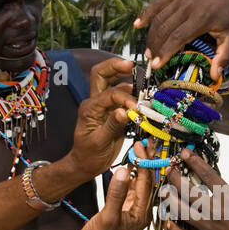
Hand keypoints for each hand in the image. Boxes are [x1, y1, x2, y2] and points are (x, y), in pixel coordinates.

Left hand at [65, 57, 136, 180]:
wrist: (86, 164)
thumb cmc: (88, 155)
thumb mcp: (99, 143)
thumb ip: (111, 126)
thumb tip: (124, 111)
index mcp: (89, 108)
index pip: (109, 94)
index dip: (124, 98)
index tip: (137, 108)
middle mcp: (95, 102)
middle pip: (101, 75)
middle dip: (115, 66)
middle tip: (131, 65)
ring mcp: (104, 105)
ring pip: (113, 82)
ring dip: (127, 79)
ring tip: (142, 84)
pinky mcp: (112, 111)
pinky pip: (122, 97)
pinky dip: (132, 94)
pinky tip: (142, 96)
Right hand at [71, 148, 154, 229]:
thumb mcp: (107, 217)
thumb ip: (116, 194)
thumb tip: (124, 171)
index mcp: (141, 214)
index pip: (147, 183)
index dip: (145, 162)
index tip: (141, 145)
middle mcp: (140, 212)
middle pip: (147, 182)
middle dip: (147, 161)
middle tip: (146, 142)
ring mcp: (131, 211)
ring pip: (139, 185)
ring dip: (139, 167)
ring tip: (139, 149)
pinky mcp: (122, 211)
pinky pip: (130, 190)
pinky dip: (130, 177)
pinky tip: (128, 167)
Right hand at [135, 0, 228, 80]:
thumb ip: (224, 57)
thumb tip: (215, 76)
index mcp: (202, 17)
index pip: (178, 36)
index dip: (165, 51)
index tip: (157, 65)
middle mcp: (189, 5)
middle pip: (165, 28)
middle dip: (155, 46)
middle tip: (150, 60)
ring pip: (159, 17)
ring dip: (151, 35)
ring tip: (148, 51)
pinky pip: (158, 3)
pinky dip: (146, 14)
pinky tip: (138, 25)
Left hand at [162, 150, 228, 229]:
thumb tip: (222, 185)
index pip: (208, 174)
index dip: (194, 161)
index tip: (184, 153)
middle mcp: (215, 210)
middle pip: (188, 190)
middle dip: (175, 177)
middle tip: (168, 170)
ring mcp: (209, 227)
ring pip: (180, 210)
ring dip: (169, 199)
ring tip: (164, 192)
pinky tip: (168, 223)